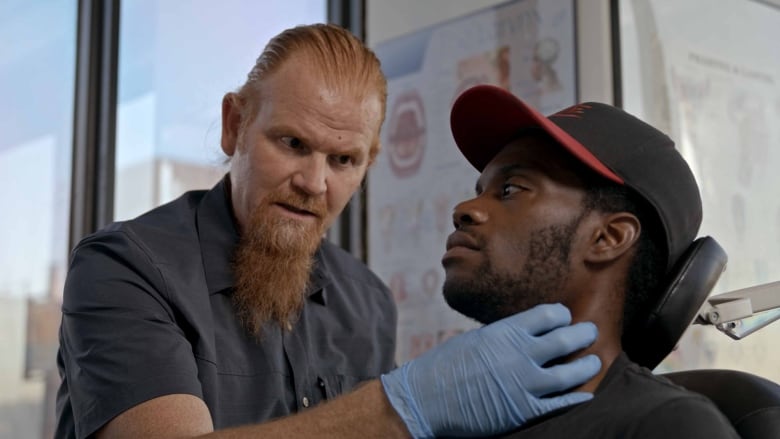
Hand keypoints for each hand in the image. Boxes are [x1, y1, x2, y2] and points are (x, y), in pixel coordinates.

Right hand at [380, 303, 599, 437]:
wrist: (425, 399)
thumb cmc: (444, 366)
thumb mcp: (474, 339)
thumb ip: (503, 336)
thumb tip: (524, 333)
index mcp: (504, 333)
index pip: (547, 315)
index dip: (560, 314)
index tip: (564, 316)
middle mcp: (518, 356)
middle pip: (564, 340)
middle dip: (582, 334)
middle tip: (590, 331)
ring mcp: (523, 385)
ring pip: (569, 373)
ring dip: (586, 365)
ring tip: (594, 361)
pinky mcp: (523, 411)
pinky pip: (559, 404)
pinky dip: (576, 398)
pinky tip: (585, 394)